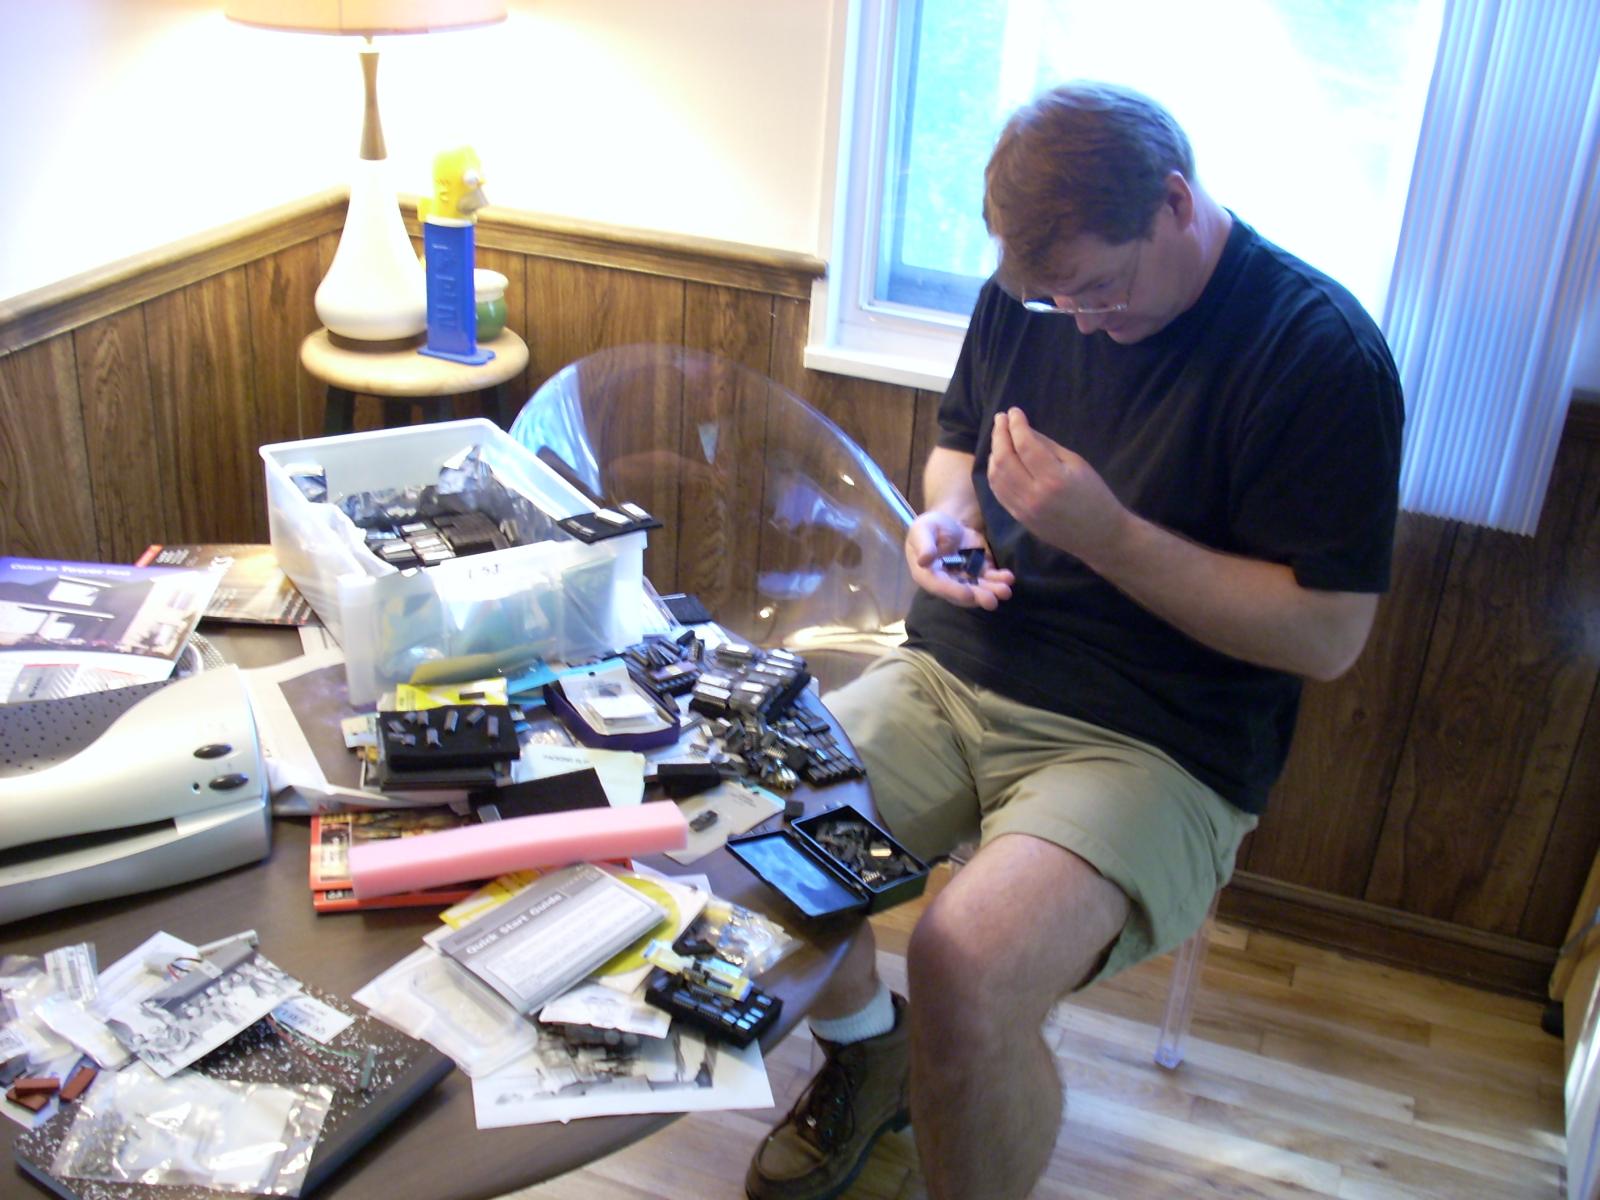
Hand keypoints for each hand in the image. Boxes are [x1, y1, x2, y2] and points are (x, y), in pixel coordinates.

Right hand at [906, 510, 1013, 610]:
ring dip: (992, 591)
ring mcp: (965, 578)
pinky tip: (1008, 578)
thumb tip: (923, 561)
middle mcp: (947, 582)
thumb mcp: (922, 530)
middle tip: (992, 601)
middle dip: (978, 597)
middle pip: (962, 593)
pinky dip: (999, 579)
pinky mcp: (979, 571)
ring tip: (1005, 591)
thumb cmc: (930, 527)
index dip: (954, 591)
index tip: (968, 594)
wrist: (948, 523)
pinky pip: (990, 578)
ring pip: (979, 588)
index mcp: (928, 575)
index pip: (939, 586)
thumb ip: (923, 544)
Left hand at [987, 408, 1128, 565]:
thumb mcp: (1077, 464)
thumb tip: (1024, 430)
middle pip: (1004, 459)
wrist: (1099, 535)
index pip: (1025, 445)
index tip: (1014, 411)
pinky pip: (998, 492)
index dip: (1016, 425)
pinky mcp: (1018, 518)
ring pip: (996, 476)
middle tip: (1001, 419)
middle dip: (999, 435)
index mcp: (1053, 479)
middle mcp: (1033, 495)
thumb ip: (1048, 447)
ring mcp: (1023, 509)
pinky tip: (998, 459)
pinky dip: (994, 472)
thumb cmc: (1094, 495)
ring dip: (994, 452)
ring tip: (999, 436)